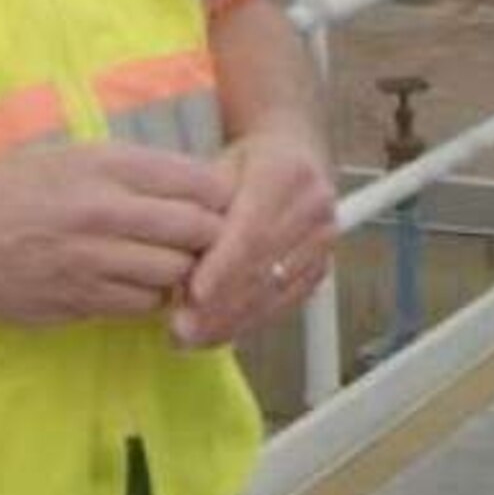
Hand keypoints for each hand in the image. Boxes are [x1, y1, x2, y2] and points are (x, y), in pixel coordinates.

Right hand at [0, 141, 233, 325]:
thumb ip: (127, 167)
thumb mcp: (66, 155)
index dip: (220, 196)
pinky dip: (149, 298)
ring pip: (175, 273)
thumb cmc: (2, 189)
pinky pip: (140, 305)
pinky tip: (134, 285)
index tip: (219, 203)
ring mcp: (90, 261)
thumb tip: (191, 182)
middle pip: (198, 230)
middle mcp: (102, 211)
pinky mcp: (77, 302)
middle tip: (206, 240)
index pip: (198, 181)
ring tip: (169, 263)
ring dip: (182, 271)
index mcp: (104, 165)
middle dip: (212, 237)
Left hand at [169, 127, 338, 348]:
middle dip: (220, 305)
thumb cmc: (247, 164)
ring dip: (232, 321)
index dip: (223, 267)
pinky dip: (249, 322)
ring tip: (191, 338)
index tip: (193, 294)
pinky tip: (218, 333)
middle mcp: (314, 206)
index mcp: (288, 173)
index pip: (252, 230)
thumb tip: (169, 251)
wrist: (292, 156)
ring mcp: (324, 239)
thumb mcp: (216, 169)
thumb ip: (198, 207)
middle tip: (180, 328)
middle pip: (265, 267)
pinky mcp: (321, 266)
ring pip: (276, 291)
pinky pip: (285, 303)